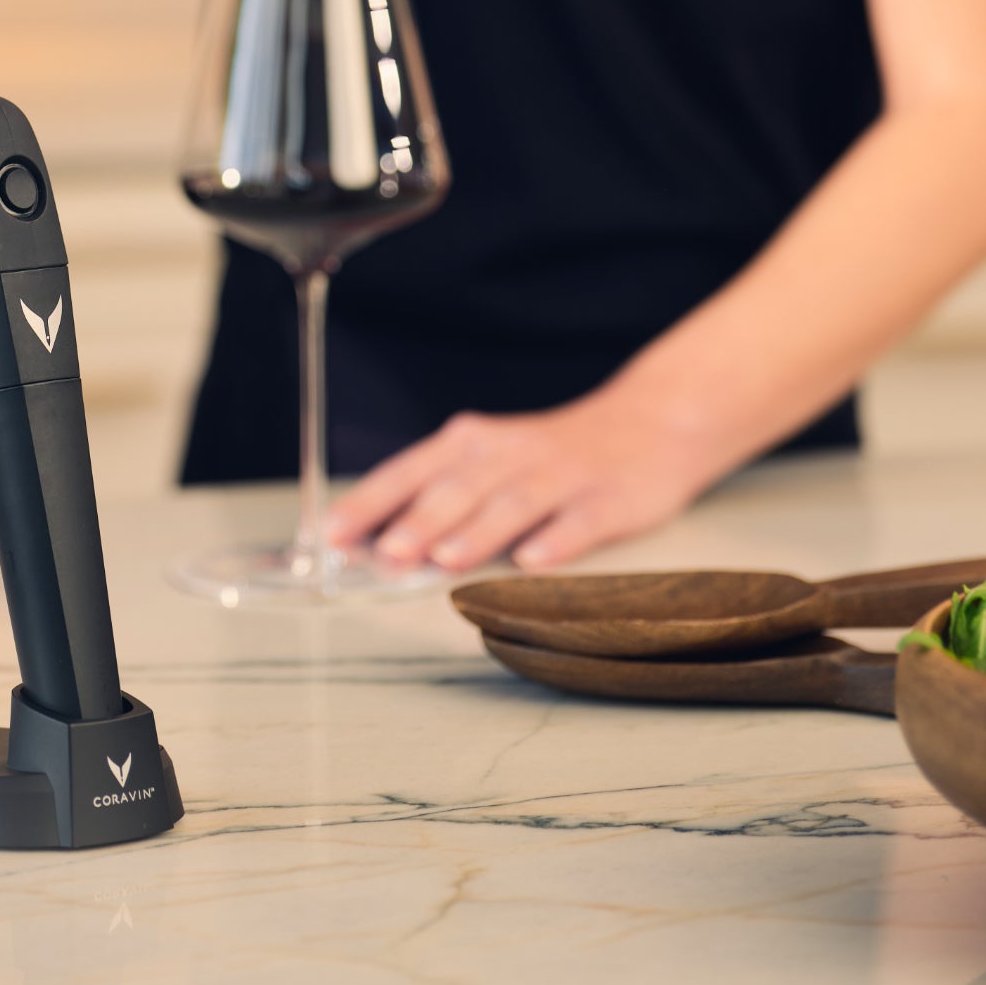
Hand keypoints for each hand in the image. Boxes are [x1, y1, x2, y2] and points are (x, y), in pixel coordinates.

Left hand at [324, 385, 715, 576]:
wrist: (651, 423)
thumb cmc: (550, 454)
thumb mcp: (491, 459)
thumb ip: (439, 495)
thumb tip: (374, 545)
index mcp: (472, 443)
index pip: (411, 470)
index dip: (372, 502)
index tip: (334, 534)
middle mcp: (511, 453)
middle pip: (459, 487)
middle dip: (420, 521)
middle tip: (387, 554)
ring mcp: (562, 475)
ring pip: (514, 502)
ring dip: (479, 531)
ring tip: (447, 559)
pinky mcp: (608, 499)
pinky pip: (580, 521)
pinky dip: (556, 540)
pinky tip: (534, 561)